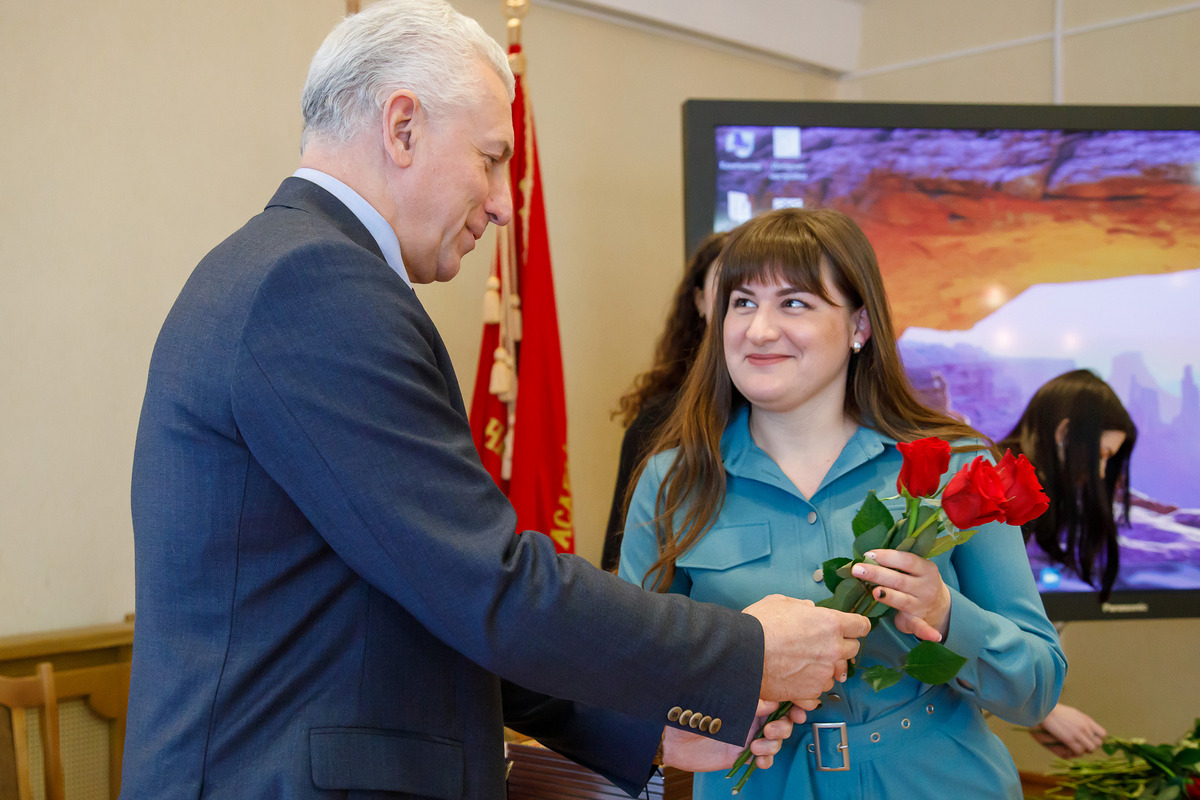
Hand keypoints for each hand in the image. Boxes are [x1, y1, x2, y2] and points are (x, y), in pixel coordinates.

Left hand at [661, 700, 807, 771]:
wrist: (669, 734)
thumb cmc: (689, 707)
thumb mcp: (718, 698)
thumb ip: (746, 699)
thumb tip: (770, 702)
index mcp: (749, 697)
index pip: (778, 698)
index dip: (793, 702)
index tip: (800, 707)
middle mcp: (751, 715)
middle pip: (783, 720)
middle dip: (785, 725)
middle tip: (772, 729)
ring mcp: (748, 734)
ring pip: (776, 741)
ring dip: (774, 744)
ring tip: (757, 745)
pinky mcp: (740, 753)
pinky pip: (763, 758)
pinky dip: (766, 760)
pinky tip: (759, 759)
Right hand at [744, 595, 869, 702]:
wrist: (741, 654)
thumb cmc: (759, 624)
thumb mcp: (780, 602)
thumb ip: (802, 606)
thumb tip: (811, 610)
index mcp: (830, 623)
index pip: (861, 625)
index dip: (856, 625)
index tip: (851, 627)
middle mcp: (833, 649)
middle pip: (853, 649)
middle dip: (840, 646)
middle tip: (822, 644)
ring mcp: (823, 673)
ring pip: (836, 672)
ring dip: (826, 667)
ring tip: (804, 663)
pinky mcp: (811, 692)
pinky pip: (820, 690)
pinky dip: (811, 685)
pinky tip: (796, 677)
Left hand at [851, 549, 950, 641]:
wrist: (939, 607)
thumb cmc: (917, 582)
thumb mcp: (915, 569)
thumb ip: (897, 563)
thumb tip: (867, 557)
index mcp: (925, 569)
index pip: (906, 560)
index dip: (887, 557)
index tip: (868, 555)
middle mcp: (926, 586)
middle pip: (899, 579)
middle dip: (877, 574)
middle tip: (857, 569)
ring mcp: (922, 604)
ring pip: (903, 600)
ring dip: (888, 595)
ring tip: (874, 591)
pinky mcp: (918, 620)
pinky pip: (921, 626)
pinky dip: (926, 632)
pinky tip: (933, 637)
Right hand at [1030, 703, 1105, 757]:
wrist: (1043, 709)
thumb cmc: (1054, 711)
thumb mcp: (1073, 713)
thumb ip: (1082, 721)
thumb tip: (1088, 729)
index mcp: (1086, 720)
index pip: (1103, 735)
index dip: (1096, 739)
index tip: (1089, 740)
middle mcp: (1085, 726)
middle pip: (1098, 744)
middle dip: (1090, 746)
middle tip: (1080, 745)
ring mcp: (1078, 733)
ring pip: (1091, 749)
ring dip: (1084, 750)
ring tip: (1074, 747)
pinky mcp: (1069, 739)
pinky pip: (1080, 751)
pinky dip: (1075, 752)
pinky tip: (1068, 748)